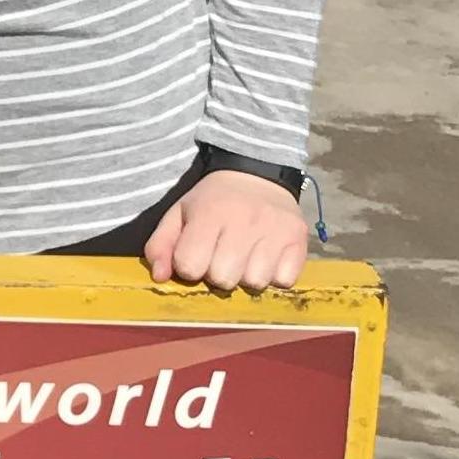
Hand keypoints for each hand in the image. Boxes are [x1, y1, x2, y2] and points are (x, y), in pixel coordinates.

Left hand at [144, 171, 308, 293]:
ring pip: (255, 283)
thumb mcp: (179, 214)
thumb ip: (161, 245)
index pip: (190, 266)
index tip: (196, 253)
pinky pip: (284, 281)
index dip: (189, 266)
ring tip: (246, 255)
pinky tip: (268, 256)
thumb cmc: (213, 201)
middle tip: (223, 255)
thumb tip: (159, 278)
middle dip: (219, 273)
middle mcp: (244, 222)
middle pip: (223, 280)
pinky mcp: (299, 239)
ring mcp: (275, 231)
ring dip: (247, 276)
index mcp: (209, 214)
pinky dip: (276, 275)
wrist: (257, 174)